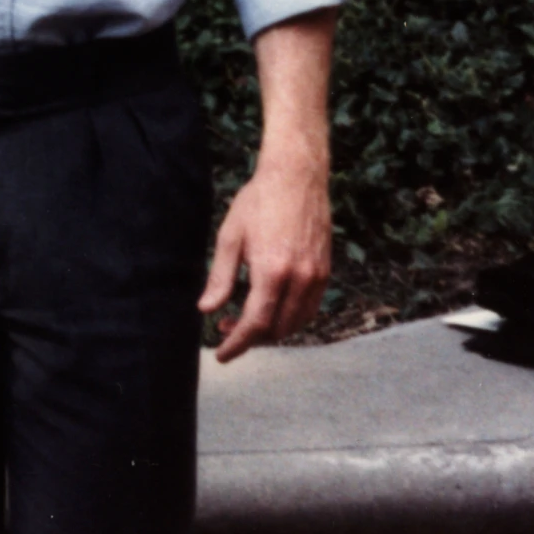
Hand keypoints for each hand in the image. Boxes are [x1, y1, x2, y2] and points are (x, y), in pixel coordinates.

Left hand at [199, 159, 330, 361]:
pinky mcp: (326, 272)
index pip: (255, 324)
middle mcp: (300, 280)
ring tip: (244, 318)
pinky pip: (309, 309)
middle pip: (277, 329)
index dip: (236, 343)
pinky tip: (270, 307)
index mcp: (272, 272)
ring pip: (296, 323)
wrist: (296, 178)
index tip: (221, 354)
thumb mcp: (230, 237)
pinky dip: (290, 318)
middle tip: (225, 326)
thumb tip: (207, 310)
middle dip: (250, 337)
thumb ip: (220, 278)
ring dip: (271, 330)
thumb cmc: (257, 203)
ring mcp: (317, 277)